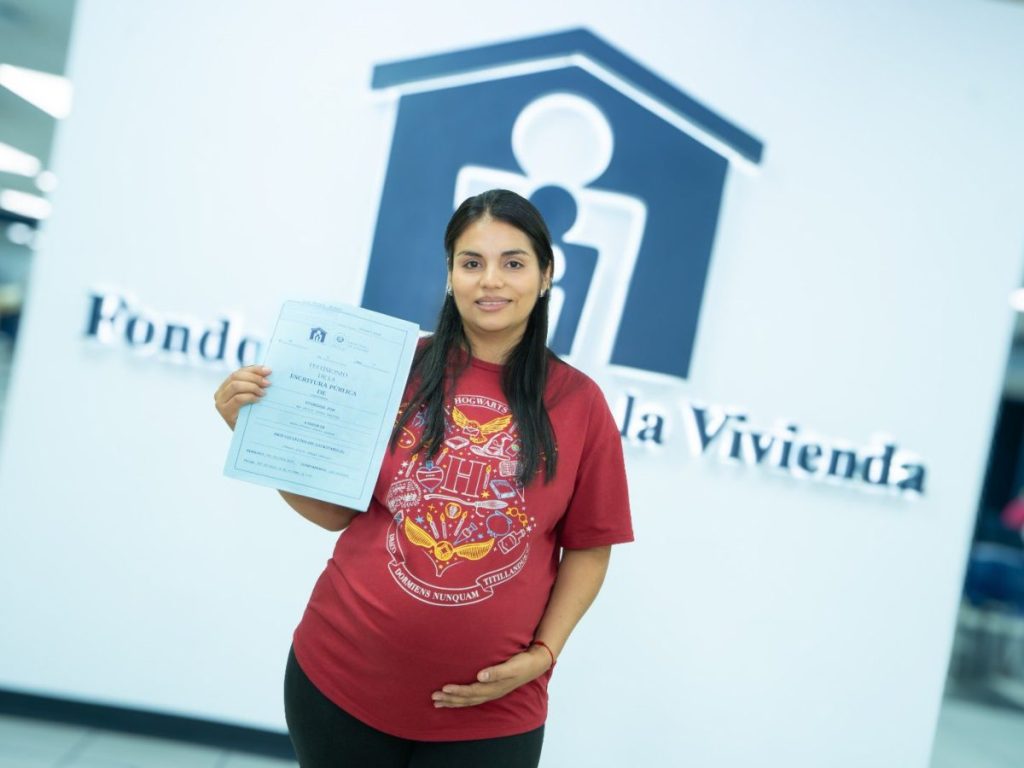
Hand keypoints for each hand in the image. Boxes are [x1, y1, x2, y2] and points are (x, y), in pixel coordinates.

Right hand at [213, 365, 270, 429]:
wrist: (248, 437)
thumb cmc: (252, 416)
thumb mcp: (252, 397)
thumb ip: (254, 385)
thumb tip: (267, 371)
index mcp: (225, 387)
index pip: (239, 372)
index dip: (253, 369)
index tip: (268, 370)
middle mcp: (220, 393)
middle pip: (236, 376)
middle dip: (254, 377)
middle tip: (268, 383)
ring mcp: (220, 403)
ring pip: (236, 386)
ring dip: (253, 386)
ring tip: (264, 392)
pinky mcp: (225, 412)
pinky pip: (238, 399)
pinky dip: (250, 397)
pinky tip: (259, 400)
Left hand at [431, 646, 551, 707]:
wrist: (535, 664)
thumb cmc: (522, 662)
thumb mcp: (512, 665)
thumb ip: (497, 671)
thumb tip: (481, 676)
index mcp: (494, 687)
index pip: (471, 691)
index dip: (457, 691)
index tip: (443, 688)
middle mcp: (491, 692)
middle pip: (467, 699)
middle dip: (450, 699)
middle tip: (433, 697)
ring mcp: (491, 692)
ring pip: (468, 701)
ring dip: (453, 702)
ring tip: (437, 702)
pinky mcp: (491, 689)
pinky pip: (473, 698)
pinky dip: (461, 700)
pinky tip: (453, 699)